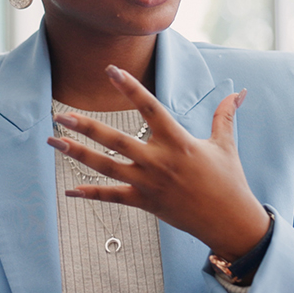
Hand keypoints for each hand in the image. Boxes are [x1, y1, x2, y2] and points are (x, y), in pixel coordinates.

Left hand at [47, 65, 270, 258]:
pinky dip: (91, 193)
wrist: (230, 222)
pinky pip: (113, 197)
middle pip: (115, 140)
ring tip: (55, 142)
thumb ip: (224, 116)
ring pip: (106, 167)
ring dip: (78, 154)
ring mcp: (149, 183)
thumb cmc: (229, 181)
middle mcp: (159, 161)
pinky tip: (70, 189)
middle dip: (86, 127)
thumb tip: (238, 92)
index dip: (130, 87)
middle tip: (61, 115)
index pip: (149, 108)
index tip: (110, 70)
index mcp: (178, 141)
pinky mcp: (145, 203)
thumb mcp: (226, 145)